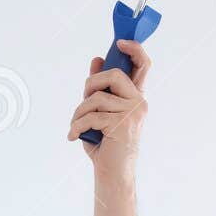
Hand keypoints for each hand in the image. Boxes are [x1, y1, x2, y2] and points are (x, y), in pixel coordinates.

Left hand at [67, 39, 150, 181]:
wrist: (112, 173)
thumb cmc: (105, 143)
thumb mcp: (100, 112)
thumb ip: (99, 88)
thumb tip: (97, 60)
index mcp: (135, 97)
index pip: (143, 65)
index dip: (134, 49)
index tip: (120, 42)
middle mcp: (138, 102)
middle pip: (113, 75)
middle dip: (91, 83)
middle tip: (83, 98)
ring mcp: (132, 113)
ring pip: (96, 98)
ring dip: (79, 112)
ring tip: (75, 125)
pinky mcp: (122, 125)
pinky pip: (91, 116)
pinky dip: (77, 125)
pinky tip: (73, 136)